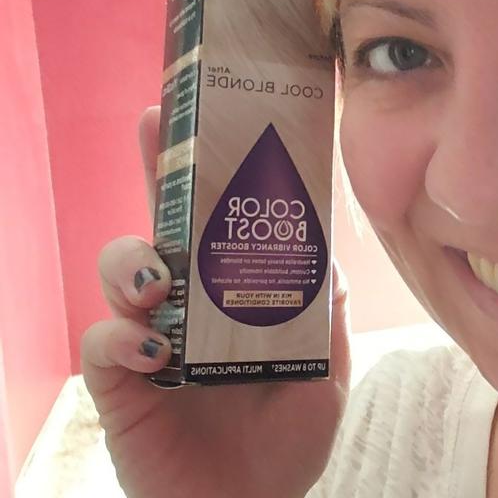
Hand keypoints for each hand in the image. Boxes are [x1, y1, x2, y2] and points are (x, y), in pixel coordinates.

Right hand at [80, 106, 350, 497]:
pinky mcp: (121, 383)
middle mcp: (187, 300)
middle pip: (163, 218)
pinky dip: (121, 338)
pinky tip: (155, 351)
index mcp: (232, 290)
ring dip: (135, 260)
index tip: (211, 116)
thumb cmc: (287, 441)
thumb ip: (327, 312)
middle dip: (156, 166)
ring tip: (160, 278)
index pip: (219, 219)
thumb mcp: (325, 369)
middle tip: (152, 124)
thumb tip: (332, 254)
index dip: (211, 169)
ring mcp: (151, 336)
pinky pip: (104, 343)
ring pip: (122, 267)